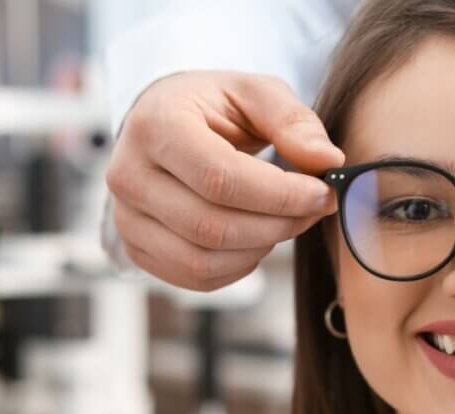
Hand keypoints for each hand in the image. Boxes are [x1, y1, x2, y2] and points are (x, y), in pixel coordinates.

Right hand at [106, 71, 343, 290]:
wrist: (166, 125)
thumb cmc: (214, 109)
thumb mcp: (256, 94)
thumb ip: (294, 122)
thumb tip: (327, 161)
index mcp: (155, 126)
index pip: (220, 178)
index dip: (280, 195)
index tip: (322, 192)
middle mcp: (128, 175)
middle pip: (212, 227)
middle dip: (278, 225)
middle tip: (315, 208)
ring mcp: (127, 218)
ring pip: (203, 261)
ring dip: (261, 249)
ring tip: (287, 220)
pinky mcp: (137, 248)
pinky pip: (196, 277)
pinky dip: (240, 266)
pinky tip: (258, 238)